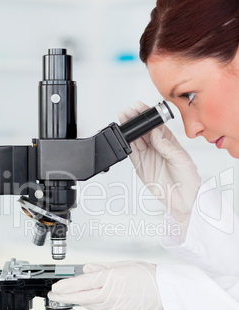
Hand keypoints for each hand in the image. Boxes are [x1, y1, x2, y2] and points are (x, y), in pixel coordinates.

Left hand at [48, 261, 163, 309]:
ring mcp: (115, 308)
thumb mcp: (125, 264)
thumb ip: (103, 267)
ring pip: (90, 305)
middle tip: (53, 295)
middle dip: (65, 297)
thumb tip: (88, 269)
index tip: (57, 286)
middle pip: (82, 297)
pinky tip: (86, 301)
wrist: (166, 293)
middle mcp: (111, 295)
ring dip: (77, 301)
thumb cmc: (149, 277)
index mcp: (112, 279)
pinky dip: (90, 305)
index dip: (67, 286)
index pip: (83, 283)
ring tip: (67, 296)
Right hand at [119, 101, 200, 235]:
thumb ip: (166, 146)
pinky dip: (126, 145)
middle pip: (142, 130)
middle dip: (134, 120)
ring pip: (135, 140)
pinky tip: (123, 137)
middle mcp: (157, 147)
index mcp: (169, 141)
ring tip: (123, 120)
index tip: (140, 107)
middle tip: (128, 112)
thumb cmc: (188, 179)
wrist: (184, 199)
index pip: (155, 124)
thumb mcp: (181, 159)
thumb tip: (155, 134)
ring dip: (128, 130)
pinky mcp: (140, 167)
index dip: (147, 115)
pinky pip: (131, 154)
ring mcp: (148, 156)